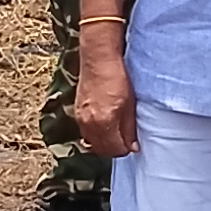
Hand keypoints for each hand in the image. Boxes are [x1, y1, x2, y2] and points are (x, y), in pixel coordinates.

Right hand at [74, 43, 136, 158]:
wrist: (98, 60)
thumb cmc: (116, 77)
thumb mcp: (130, 104)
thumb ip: (129, 128)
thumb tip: (133, 146)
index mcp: (104, 122)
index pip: (115, 149)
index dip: (126, 149)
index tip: (133, 145)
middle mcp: (89, 124)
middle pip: (102, 149)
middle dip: (115, 149)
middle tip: (126, 143)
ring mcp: (80, 119)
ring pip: (92, 143)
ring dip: (104, 144)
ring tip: (116, 136)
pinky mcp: (77, 112)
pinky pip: (85, 133)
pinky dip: (95, 135)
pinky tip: (104, 128)